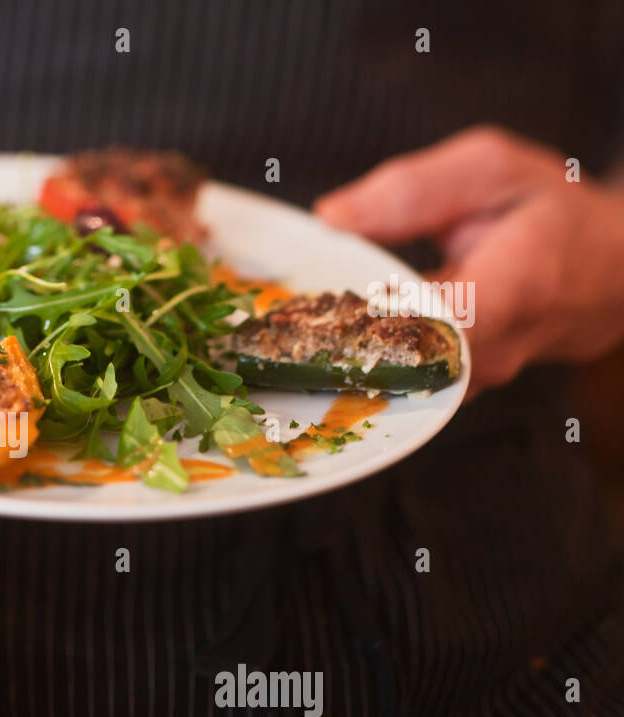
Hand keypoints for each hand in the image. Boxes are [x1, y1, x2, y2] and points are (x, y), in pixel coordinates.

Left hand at [314, 125, 623, 395]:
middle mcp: (492, 354)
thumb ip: (410, 190)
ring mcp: (476, 381)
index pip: (419, 330)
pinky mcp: (461, 390)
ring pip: (392, 376)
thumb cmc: (552, 210)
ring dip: (344, 349)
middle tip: (282, 316)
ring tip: (301, 322)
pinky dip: (365, 353)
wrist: (614, 266)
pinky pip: (403, 377)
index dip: (354, 319)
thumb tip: (332, 216)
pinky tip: (336, 328)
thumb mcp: (491, 170)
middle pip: (393, 360)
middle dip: (333, 335)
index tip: (306, 304)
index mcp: (509, 293)